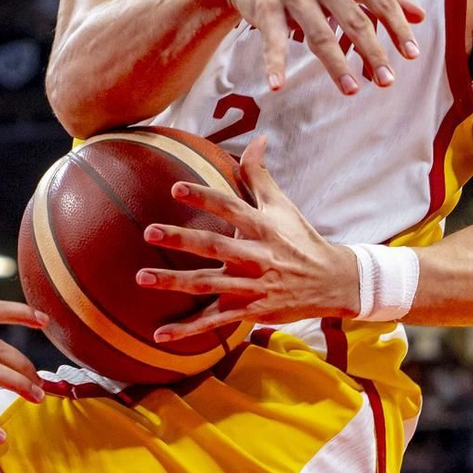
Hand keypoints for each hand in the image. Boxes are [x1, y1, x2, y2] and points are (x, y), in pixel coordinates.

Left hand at [137, 136, 358, 340]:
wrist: (330, 282)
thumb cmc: (300, 240)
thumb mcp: (282, 206)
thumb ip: (260, 175)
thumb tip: (257, 138)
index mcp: (262, 227)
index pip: (229, 208)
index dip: (203, 197)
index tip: (175, 188)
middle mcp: (255, 255)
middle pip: (213, 246)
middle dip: (181, 239)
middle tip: (149, 232)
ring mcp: (250, 285)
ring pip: (208, 284)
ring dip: (174, 282)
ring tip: (142, 278)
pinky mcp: (248, 310)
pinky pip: (214, 322)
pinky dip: (187, 329)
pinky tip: (160, 334)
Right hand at [213, 0, 423, 94]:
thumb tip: (420, 15)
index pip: (380, 0)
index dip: (397, 27)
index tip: (412, 55)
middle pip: (354, 20)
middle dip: (373, 52)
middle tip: (387, 81)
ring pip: (319, 33)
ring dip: (335, 65)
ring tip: (351, 91)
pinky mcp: (267, 6)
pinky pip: (273, 39)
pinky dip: (274, 62)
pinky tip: (277, 84)